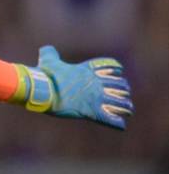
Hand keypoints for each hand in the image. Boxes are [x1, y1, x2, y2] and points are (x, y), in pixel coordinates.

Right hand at [15, 46, 132, 129]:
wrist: (45, 91)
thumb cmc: (47, 76)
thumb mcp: (48, 61)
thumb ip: (50, 53)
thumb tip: (45, 49)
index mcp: (89, 70)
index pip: (111, 66)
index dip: (116, 69)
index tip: (119, 71)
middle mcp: (97, 84)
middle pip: (120, 85)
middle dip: (123, 90)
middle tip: (123, 94)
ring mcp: (97, 98)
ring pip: (121, 103)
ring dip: (125, 107)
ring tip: (128, 110)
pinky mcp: (93, 112)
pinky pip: (111, 120)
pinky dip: (117, 123)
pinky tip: (121, 125)